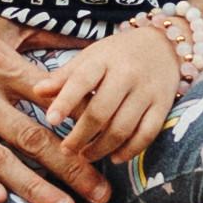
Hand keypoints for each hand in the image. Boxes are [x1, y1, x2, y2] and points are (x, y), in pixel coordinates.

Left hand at [35, 18, 190, 172]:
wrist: (165, 45)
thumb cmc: (119, 54)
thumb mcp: (91, 56)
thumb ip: (65, 75)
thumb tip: (38, 91)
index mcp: (105, 58)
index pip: (82, 80)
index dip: (65, 101)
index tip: (51, 120)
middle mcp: (128, 74)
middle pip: (101, 112)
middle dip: (81, 136)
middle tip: (66, 149)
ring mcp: (147, 91)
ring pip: (122, 128)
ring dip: (101, 148)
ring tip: (85, 155)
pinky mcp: (163, 105)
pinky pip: (147, 134)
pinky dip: (130, 150)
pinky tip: (115, 157)